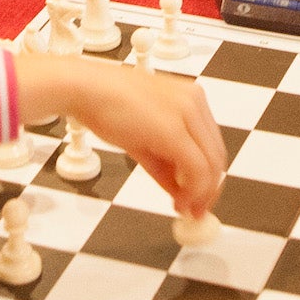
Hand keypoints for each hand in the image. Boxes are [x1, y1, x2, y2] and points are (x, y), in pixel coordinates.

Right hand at [18, 51, 227, 220]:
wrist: (83, 89)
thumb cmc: (106, 105)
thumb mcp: (143, 138)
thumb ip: (165, 163)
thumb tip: (180, 190)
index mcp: (190, 98)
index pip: (211, 144)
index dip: (209, 176)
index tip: (200, 197)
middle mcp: (194, 102)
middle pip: (216, 155)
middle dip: (208, 189)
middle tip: (196, 210)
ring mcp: (187, 113)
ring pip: (211, 164)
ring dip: (201, 193)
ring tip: (185, 209)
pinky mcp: (174, 129)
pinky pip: (197, 168)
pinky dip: (193, 190)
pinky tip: (179, 201)